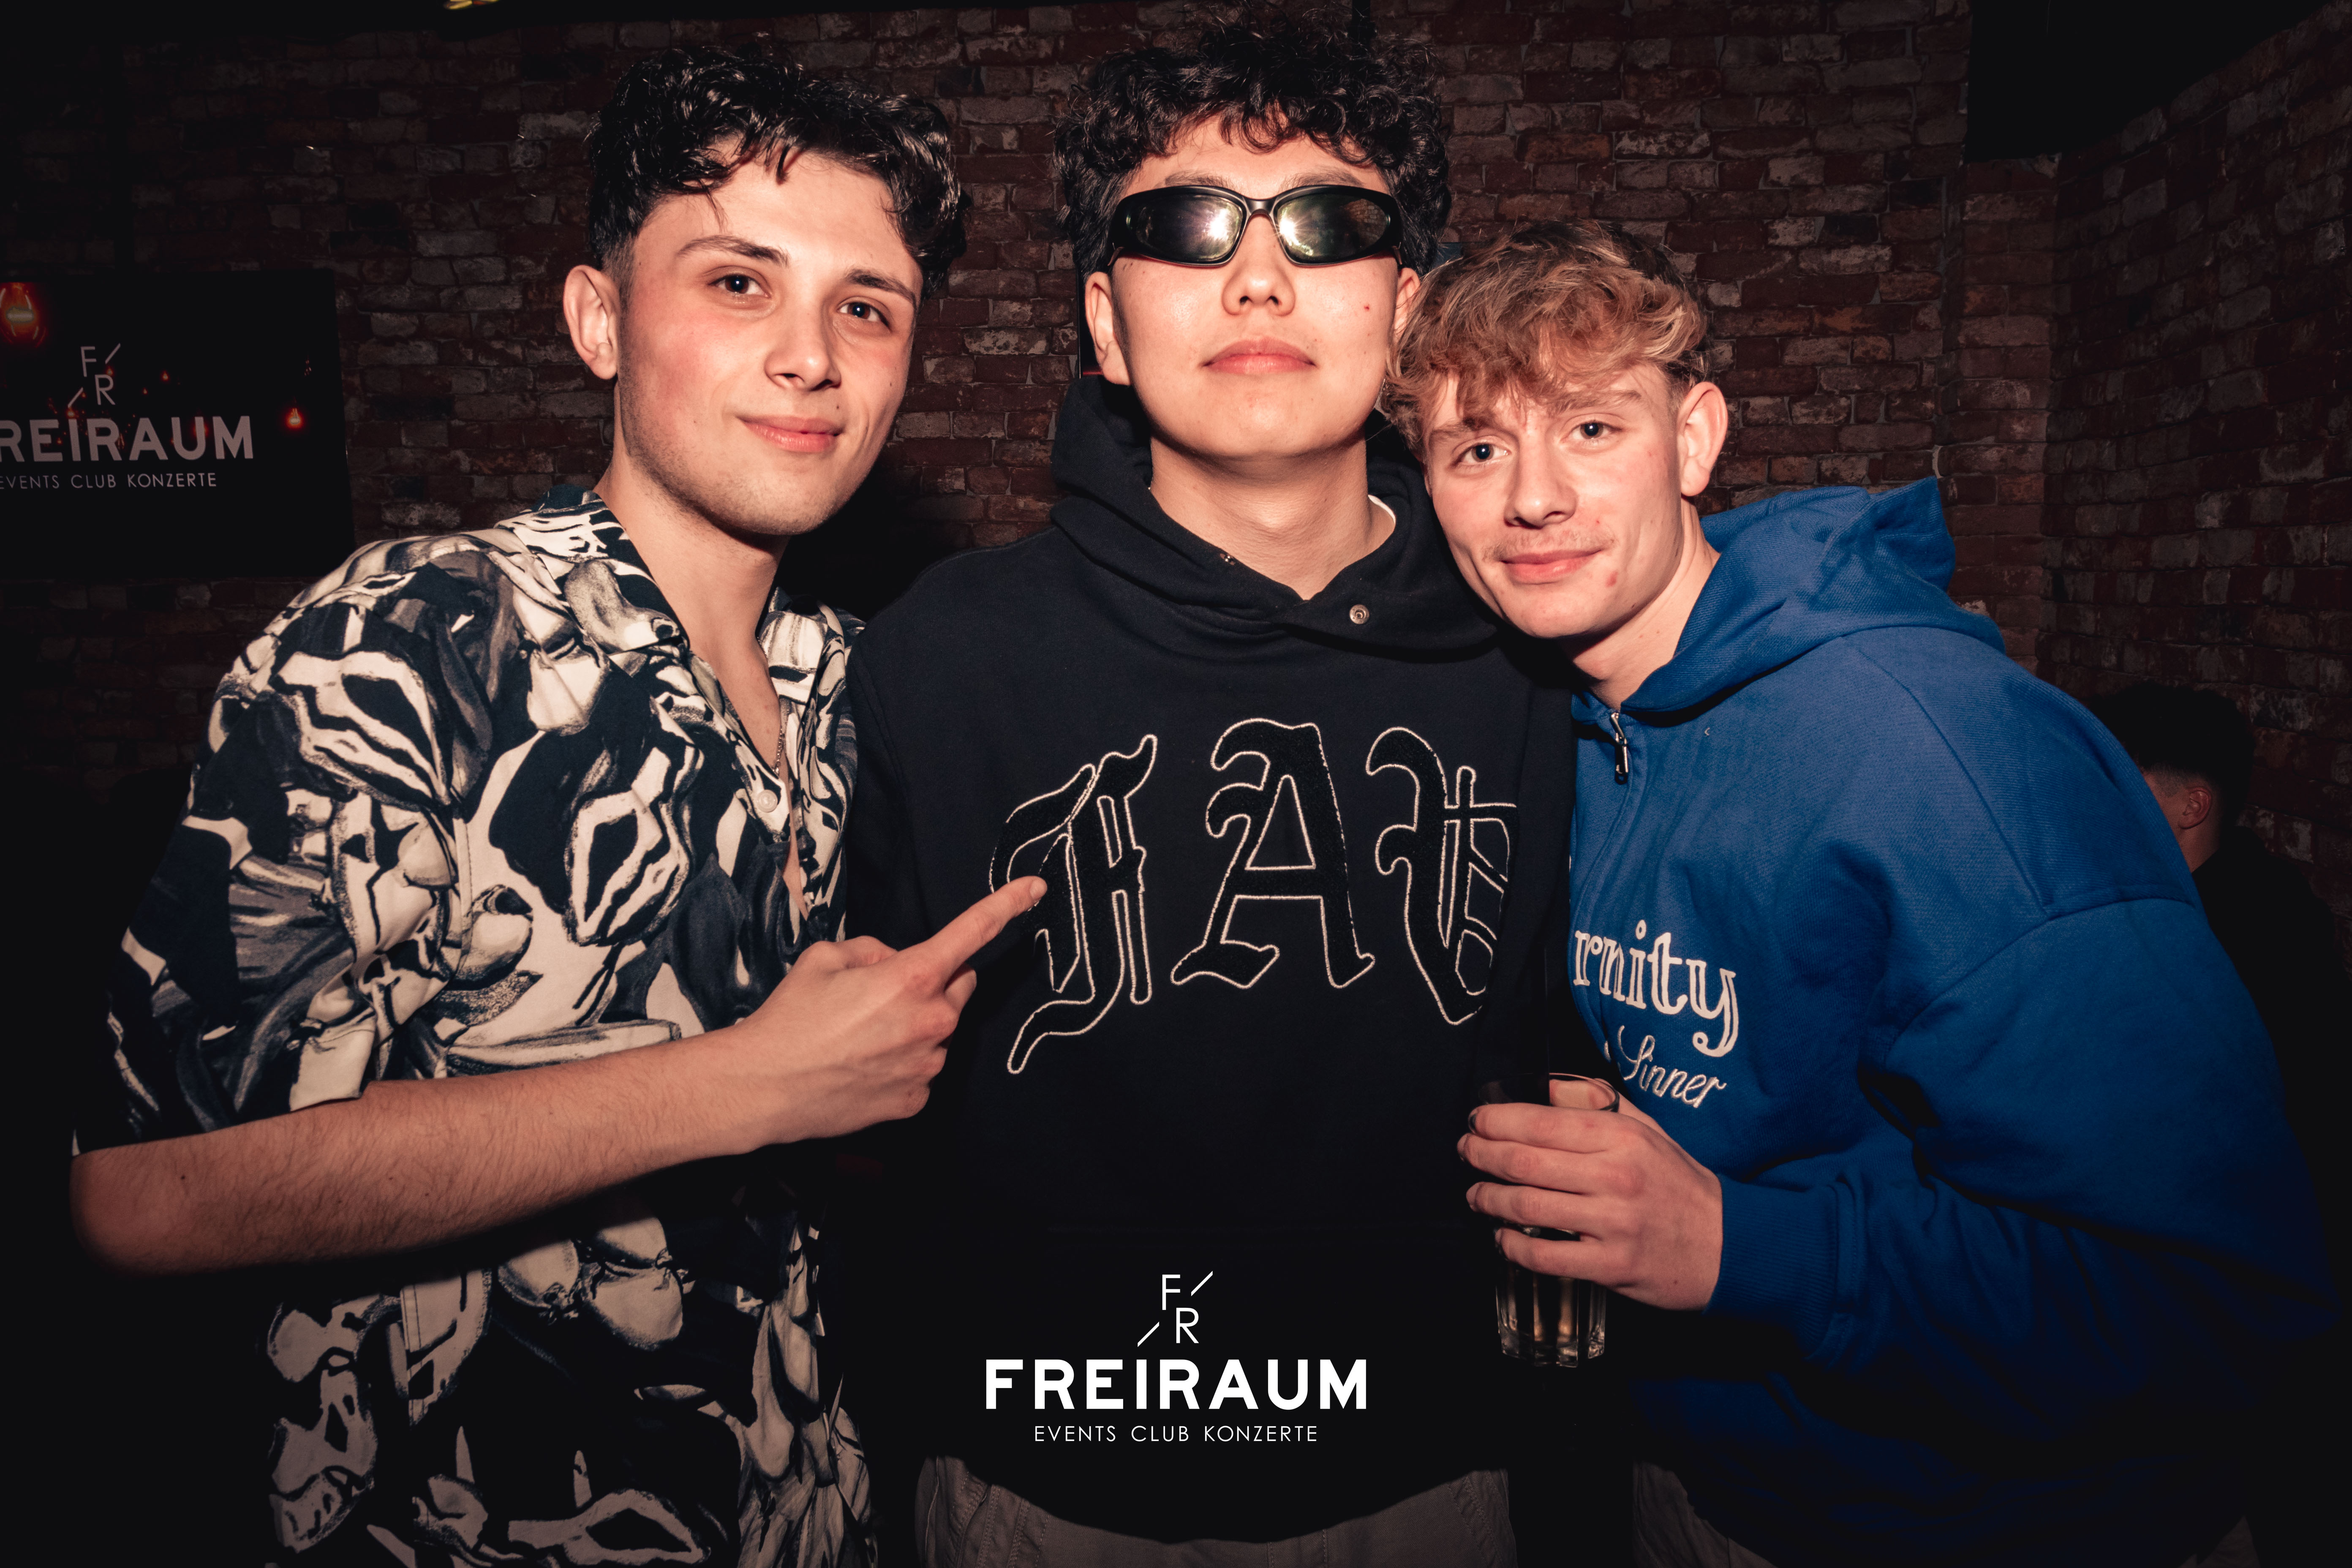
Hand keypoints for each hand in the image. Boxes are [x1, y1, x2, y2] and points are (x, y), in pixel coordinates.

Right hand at [724, 877, 1045, 1143]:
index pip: (971, 932)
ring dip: (915, 1026)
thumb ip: (873, 950)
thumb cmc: (790, 1019)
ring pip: (939, 1031)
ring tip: (861, 1037)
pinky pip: (922, 1069)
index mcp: (911, 978)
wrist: (762, 1088)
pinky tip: (864, 1066)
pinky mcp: (915, 1099)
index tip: (1035, 888)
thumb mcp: (825, 958)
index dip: (1006, 905)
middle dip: (934, 982)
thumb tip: (893, 962)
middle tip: (884, 994)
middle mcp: (930, 1022)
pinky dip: (902, 1063)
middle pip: (958, 987)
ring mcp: (926, 1065)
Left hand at [1458, 1080, 1723, 1310]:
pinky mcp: (1611, 1265)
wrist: (1728, 1244)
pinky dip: (1512, 1247)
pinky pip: (1545, 1256)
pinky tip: (1501, 1238)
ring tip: (1476, 1195)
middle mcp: (1615, 1176)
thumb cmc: (1677, 1183)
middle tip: (1466, 1152)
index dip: (1497, 1121)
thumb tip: (1545, 1085)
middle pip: (1524, 1162)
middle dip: (1481, 1155)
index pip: (1541, 1122)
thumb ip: (1595, 1102)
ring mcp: (1613, 1223)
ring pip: (1527, 1207)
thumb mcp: (1646, 1128)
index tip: (1477, 1121)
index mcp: (1621, 1137)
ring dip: (1489, 1200)